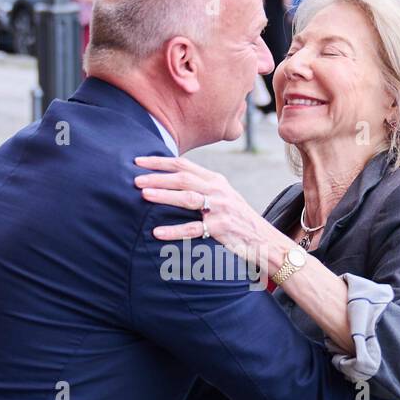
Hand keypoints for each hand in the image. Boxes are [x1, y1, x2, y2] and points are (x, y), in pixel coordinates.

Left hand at [133, 155, 280, 266]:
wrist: (263, 239)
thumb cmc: (237, 218)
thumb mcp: (222, 196)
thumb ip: (201, 186)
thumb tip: (170, 180)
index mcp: (215, 180)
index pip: (184, 165)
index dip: (161, 162)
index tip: (139, 160)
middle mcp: (218, 190)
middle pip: (183, 179)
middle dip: (157, 177)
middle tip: (135, 178)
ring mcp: (220, 208)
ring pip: (188, 198)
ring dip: (164, 195)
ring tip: (143, 195)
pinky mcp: (221, 228)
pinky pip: (193, 229)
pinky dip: (174, 231)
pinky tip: (157, 232)